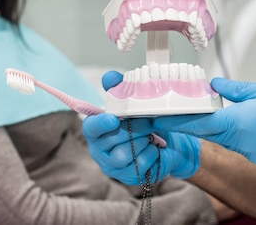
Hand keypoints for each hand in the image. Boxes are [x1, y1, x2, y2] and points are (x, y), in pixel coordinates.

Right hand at [82, 71, 200, 184]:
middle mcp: (99, 150)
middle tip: (148, 120)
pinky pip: (139, 165)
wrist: (165, 143)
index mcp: (96, 129)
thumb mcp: (132, 102)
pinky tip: (154, 147)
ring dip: (142, 141)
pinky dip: (151, 153)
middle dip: (134, 128)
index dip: (100, 123)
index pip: (90, 127)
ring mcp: (113, 166)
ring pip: (124, 155)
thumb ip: (118, 87)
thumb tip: (110, 77)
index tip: (113, 119)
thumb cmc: (141, 121)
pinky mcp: (128, 176)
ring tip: (150, 134)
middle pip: (112, 140)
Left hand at [154, 77, 255, 172]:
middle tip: (166, 109)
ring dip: (204, 124)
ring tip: (190, 106)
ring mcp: (250, 151)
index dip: (172, 118)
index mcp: (238, 124)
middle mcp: (241, 142)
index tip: (153, 115)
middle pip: (203, 131)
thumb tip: (214, 85)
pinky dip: (223, 129)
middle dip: (183, 120)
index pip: (195, 122)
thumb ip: (237, 90)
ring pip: (218, 136)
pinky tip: (222, 116)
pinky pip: (234, 141)